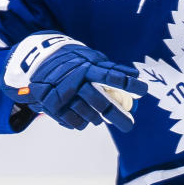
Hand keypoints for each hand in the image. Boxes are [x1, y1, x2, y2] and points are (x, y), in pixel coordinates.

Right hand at [1, 33, 146, 131]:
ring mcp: (63, 95)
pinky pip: (74, 122)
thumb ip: (110, 68)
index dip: (128, 84)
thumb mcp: (91, 59)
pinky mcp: (52, 107)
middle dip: (117, 116)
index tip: (144, 91)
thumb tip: (135, 75)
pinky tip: (83, 120)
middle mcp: (76, 81)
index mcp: (88, 67)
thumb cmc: (74, 62)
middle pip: (101, 103)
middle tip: (129, 126)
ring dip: (97, 119)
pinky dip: (81, 122)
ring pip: (88, 115)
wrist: (39, 61)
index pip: (112, 76)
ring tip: (101, 119)